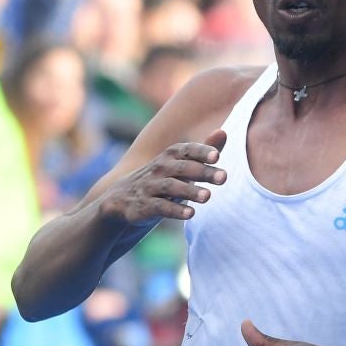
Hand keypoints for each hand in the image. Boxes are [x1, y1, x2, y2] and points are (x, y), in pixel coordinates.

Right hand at [100, 129, 226, 225]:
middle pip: (182, 168)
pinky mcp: (143, 206)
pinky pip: (160, 207)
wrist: (121, 200)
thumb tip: (223, 132)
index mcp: (170, 156)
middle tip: (224, 177)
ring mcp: (150, 187)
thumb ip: (203, 152)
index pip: (186, 150)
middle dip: (203, 172)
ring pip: (171, 187)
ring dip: (190, 191)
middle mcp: (159, 168)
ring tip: (208, 197)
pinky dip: (175, 210)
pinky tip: (190, 214)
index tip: (217, 156)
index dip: (201, 151)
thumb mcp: (180, 166)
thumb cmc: (161, 181)